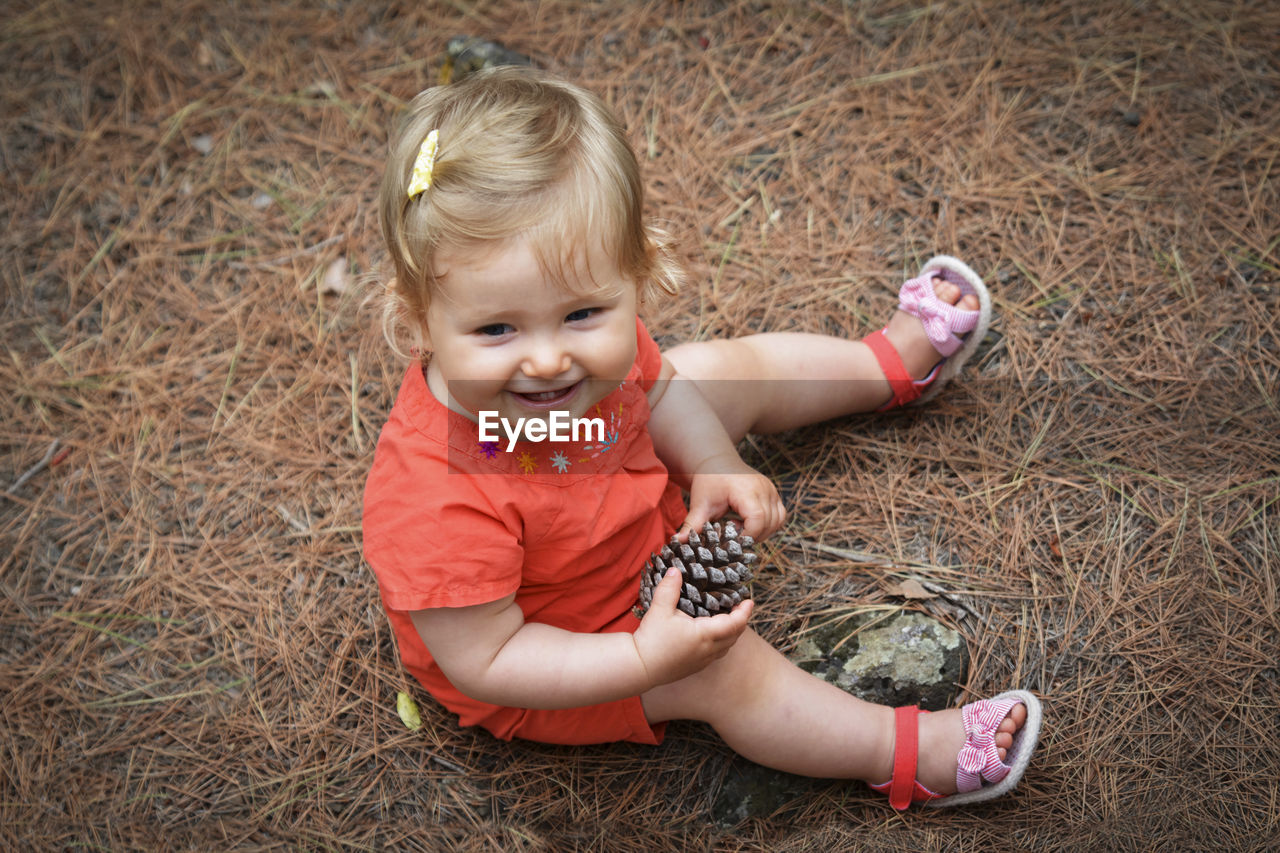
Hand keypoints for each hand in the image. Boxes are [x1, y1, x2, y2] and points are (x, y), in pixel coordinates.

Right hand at [632, 568, 752, 687]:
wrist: (640, 667)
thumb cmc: (651, 639)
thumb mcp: (659, 609)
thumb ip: (669, 588)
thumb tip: (675, 570)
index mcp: (704, 635)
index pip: (734, 624)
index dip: (744, 612)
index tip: (750, 600)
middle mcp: (708, 650)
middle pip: (735, 636)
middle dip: (741, 621)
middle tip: (739, 606)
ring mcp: (702, 661)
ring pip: (726, 647)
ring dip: (732, 633)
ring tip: (728, 618)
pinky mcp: (695, 667)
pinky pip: (717, 654)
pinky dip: (721, 642)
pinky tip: (712, 635)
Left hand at [681, 453, 785, 540]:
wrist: (718, 463)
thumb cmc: (709, 481)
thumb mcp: (700, 503)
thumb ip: (693, 524)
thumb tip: (678, 542)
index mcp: (746, 489)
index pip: (758, 519)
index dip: (747, 536)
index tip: (731, 540)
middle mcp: (763, 488)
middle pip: (768, 523)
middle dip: (752, 536)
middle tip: (731, 534)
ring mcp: (771, 490)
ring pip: (777, 521)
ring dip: (761, 532)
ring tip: (739, 527)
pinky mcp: (774, 494)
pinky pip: (779, 516)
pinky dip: (768, 525)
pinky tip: (748, 523)